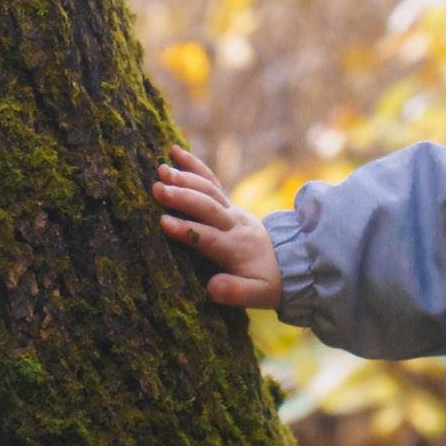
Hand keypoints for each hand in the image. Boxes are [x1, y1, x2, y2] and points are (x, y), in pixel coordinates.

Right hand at [151, 151, 283, 308]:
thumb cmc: (266, 283)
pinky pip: (211, 181)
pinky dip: (194, 165)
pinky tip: (174, 150)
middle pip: (208, 207)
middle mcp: (234, 224)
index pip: (210, 238)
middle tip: (157, 190)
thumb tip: (212, 287)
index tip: (164, 223)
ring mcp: (231, 210)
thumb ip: (236, 292)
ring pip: (209, 190)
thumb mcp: (258, 295)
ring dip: (186, 178)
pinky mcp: (227, 203)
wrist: (288, 263)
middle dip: (183, 198)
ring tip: (161, 169)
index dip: (188, 230)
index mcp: (236, 248)